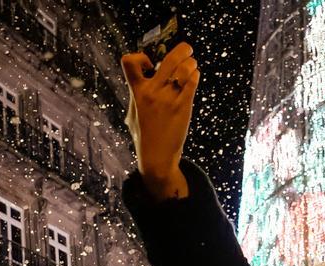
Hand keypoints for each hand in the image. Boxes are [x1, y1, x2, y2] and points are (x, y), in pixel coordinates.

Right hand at [120, 43, 198, 200]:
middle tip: (187, 49)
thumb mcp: (132, 113)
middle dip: (182, 50)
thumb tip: (136, 84)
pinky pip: (192, 83)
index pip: (129, 62)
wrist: (156, 157)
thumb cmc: (144, 136)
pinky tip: (194, 77)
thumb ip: (135, 96)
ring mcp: (168, 99)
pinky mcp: (183, 107)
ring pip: (184, 69)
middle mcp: (152, 92)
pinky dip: (195, 75)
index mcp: (136, 92)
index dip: (140, 56)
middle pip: (169, 59)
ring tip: (192, 66)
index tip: (150, 65)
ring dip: (191, 63)